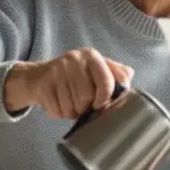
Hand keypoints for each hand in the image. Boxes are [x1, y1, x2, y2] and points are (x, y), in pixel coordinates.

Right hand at [3, 48, 133, 118]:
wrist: (40, 76)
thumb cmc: (76, 76)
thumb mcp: (97, 69)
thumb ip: (115, 73)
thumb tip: (129, 76)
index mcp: (92, 56)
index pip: (106, 80)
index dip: (105, 98)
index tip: (101, 105)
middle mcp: (74, 59)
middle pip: (87, 95)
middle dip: (86, 106)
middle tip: (83, 105)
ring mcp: (57, 70)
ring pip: (71, 105)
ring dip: (73, 112)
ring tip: (71, 106)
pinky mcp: (44, 84)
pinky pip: (57, 109)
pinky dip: (60, 114)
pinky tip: (60, 106)